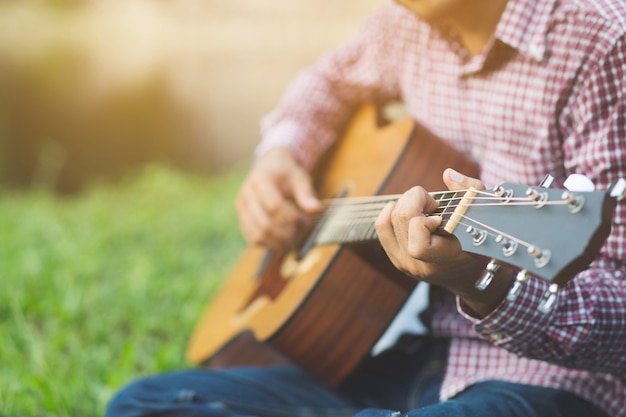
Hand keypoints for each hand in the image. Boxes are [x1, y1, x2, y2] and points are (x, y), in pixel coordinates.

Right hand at [235, 148, 321, 248]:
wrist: (268, 166)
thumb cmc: (286, 173)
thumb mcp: (299, 177)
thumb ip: (306, 193)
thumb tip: (315, 209)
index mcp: (260, 181)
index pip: (274, 206)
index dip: (292, 217)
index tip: (306, 220)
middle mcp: (246, 195)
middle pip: (264, 224)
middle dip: (286, 233)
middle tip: (301, 231)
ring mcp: (241, 208)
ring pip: (257, 235)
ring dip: (278, 242)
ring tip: (293, 238)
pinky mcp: (241, 219)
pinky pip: (253, 239)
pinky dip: (269, 244)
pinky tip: (283, 240)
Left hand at [375, 168, 514, 315]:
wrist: (465, 270)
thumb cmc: (476, 235)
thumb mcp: (482, 211)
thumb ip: (470, 190)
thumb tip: (447, 174)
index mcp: (445, 260)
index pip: (418, 246)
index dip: (423, 223)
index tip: (439, 215)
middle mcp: (420, 266)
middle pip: (401, 220)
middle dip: (415, 199)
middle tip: (432, 203)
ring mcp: (405, 264)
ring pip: (388, 222)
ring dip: (405, 203)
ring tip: (423, 207)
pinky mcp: (395, 258)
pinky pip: (382, 227)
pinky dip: (391, 211)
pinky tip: (405, 207)